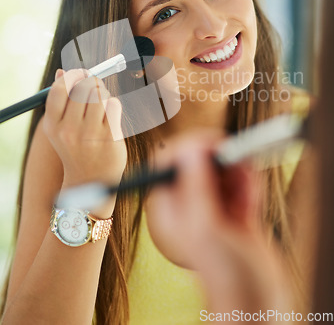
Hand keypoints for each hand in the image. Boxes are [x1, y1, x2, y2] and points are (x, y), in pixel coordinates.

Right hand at [43, 69, 126, 213]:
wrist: (90, 180)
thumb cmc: (75, 147)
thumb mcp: (60, 127)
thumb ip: (61, 100)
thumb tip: (62, 72)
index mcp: (54, 125)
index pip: (60, 89)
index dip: (72, 76)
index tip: (79, 74)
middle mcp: (70, 130)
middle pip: (83, 87)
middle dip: (91, 81)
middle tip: (94, 85)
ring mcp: (90, 134)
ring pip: (100, 94)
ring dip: (103, 93)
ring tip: (101, 103)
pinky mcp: (110, 137)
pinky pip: (114, 105)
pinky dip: (113, 105)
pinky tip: (109, 115)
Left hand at [149, 130, 290, 313]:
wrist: (257, 299)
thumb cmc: (225, 272)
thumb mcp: (205, 226)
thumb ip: (197, 185)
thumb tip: (191, 147)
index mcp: (171, 205)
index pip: (170, 160)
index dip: (190, 146)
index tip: (213, 144)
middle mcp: (189, 201)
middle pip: (198, 158)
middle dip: (221, 160)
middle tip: (236, 166)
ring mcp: (213, 203)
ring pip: (224, 167)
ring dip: (239, 174)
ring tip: (246, 198)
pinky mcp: (235, 207)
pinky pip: (242, 181)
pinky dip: (250, 186)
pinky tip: (252, 204)